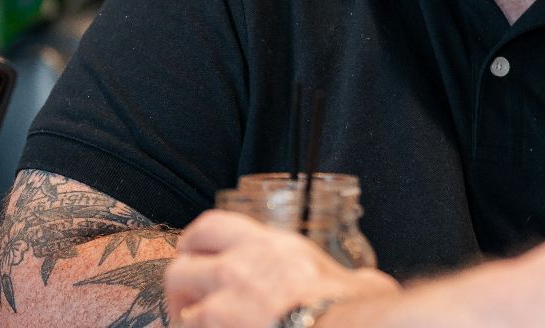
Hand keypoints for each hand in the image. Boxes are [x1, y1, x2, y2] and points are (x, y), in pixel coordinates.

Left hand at [164, 210, 399, 326]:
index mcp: (271, 246)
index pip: (211, 226)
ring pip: (181, 309)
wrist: (341, 327)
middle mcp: (239, 267)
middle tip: (188, 304)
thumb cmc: (349, 309)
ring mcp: (223, 304)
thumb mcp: (355, 280)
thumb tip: (365, 284)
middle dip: (179, 289)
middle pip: (180, 267)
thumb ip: (348, 277)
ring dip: (188, 321)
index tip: (193, 255)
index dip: (194, 242)